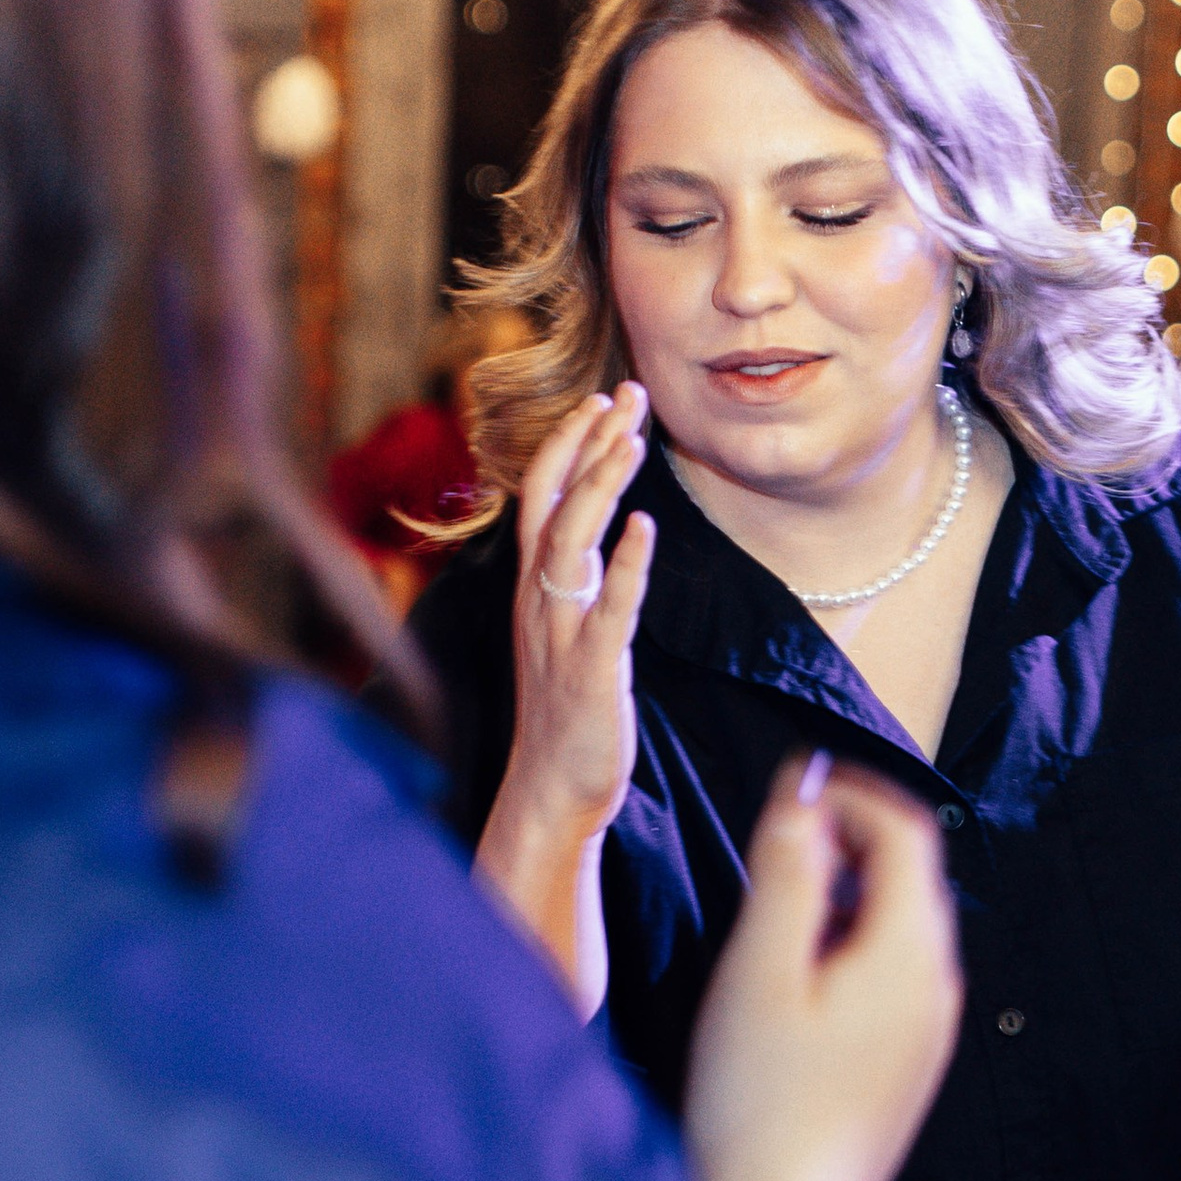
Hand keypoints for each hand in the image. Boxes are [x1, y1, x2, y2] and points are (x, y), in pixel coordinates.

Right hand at [497, 385, 653, 846]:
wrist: (551, 788)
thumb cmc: (566, 712)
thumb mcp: (564, 632)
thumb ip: (576, 580)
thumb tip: (603, 534)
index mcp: (534, 587)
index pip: (541, 495)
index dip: (568, 443)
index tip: (602, 398)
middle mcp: (539, 599)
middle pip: (552, 501)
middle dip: (587, 443)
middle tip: (625, 392)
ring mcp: (560, 632)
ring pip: (570, 542)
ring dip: (600, 487)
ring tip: (631, 440)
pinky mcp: (589, 670)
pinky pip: (607, 608)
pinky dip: (626, 565)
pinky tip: (646, 528)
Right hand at [686, 756, 960, 1180]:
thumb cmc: (760, 1101)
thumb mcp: (759, 969)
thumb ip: (785, 874)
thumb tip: (802, 799)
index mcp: (910, 952)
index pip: (905, 832)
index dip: (852, 792)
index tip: (794, 783)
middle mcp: (936, 989)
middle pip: (910, 879)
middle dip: (849, 840)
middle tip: (777, 835)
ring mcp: (926, 1034)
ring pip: (898, 931)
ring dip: (846, 896)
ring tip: (775, 902)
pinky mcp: (905, 1069)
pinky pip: (889, 980)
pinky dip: (849, 948)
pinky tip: (792, 978)